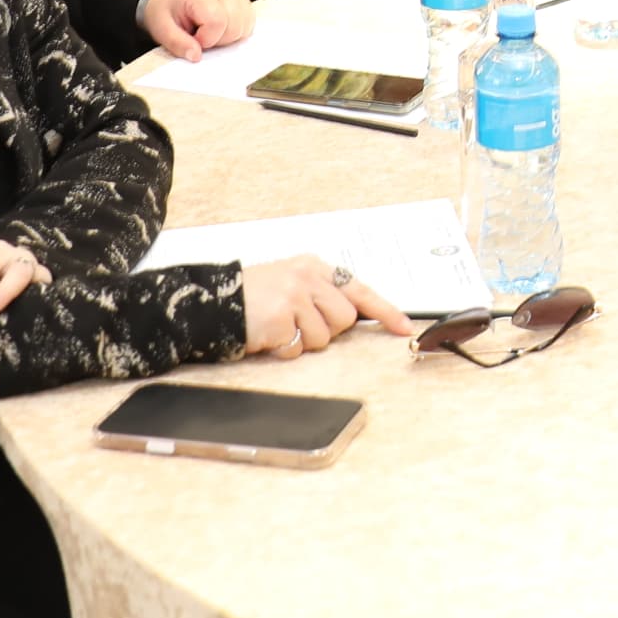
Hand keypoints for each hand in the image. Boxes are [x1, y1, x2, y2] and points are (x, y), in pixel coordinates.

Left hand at [139, 0, 252, 58]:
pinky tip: (222, 29)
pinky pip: (249, 24)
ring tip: (211, 32)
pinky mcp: (244, 0)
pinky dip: (237, 33)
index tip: (193, 38)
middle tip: (200, 36)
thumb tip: (196, 57)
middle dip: (218, 40)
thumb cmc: (167, 11)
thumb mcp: (160, 27)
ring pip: (245, 27)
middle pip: (234, 27)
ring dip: (228, 37)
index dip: (206, 39)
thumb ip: (177, 43)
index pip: (217, 22)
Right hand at [240, 255, 414, 356]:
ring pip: (324, 337)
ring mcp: (295, 295)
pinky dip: (284, 350)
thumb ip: (322, 295)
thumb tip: (355, 317)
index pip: (359, 290)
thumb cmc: (253, 297)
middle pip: (344, 319)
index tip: (404, 327)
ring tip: (280, 327)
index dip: (385, 311)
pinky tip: (269, 335)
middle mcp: (308, 277)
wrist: (213, 301)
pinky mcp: (282, 316)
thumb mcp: (291, 283)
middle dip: (325, 330)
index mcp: (314, 267)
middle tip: (297, 323)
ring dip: (303, 342)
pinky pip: (299, 348)